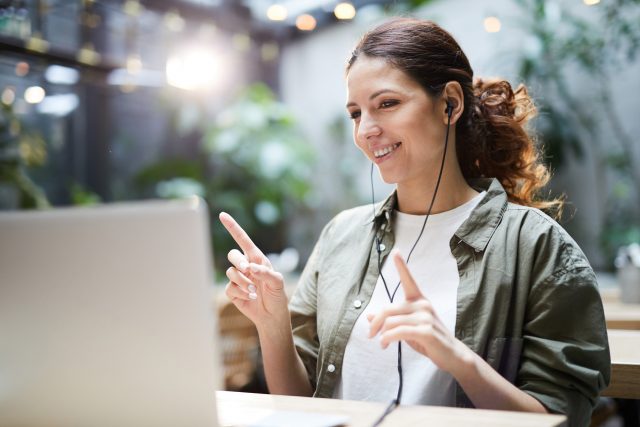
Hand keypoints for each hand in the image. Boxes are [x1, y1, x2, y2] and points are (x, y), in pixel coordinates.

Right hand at [219, 212, 289, 328]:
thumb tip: (251, 267)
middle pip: (233, 255)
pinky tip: (251, 298)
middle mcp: (246, 266)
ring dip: (243, 282)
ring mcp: (238, 278)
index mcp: (257, 259)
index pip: (243, 239)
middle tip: (249, 271)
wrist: (272, 316)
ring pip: (231, 272)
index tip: (222, 215)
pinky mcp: (233, 291)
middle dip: (239, 262)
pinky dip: (241, 293)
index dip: (232, 227)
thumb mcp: (278, 283)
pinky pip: (230, 288)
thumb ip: (266, 273)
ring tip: (255, 292)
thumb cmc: (277, 297)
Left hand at [367, 250, 472, 374]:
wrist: (452, 356)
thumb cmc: (429, 341)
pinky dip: (387, 338)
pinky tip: (385, 344)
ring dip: (382, 335)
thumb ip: (391, 320)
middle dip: (375, 322)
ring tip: (382, 343)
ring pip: (391, 322)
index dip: (401, 265)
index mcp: (419, 301)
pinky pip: (398, 332)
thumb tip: (369, 316)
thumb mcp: (408, 328)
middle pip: (388, 309)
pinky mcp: (425, 331)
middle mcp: (422, 305)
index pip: (409, 280)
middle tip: (370, 334)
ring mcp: (425, 317)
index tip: (396, 251)